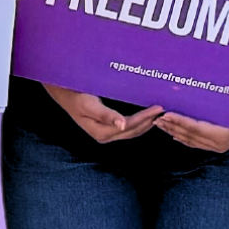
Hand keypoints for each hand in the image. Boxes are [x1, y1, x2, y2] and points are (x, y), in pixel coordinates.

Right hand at [43, 83, 160, 142]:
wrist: (64, 92)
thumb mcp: (88, 104)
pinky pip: (128, 127)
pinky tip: (148, 114)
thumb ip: (105, 115)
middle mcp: (105, 136)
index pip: (129, 126)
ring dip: (146, 122)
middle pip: (133, 131)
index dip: (145, 118)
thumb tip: (122, 126)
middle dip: (149, 121)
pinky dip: (140, 121)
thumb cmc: (75, 95)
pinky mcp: (108, 127)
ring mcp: (107, 133)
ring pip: (133, 130)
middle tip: (164, 109)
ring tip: (159, 112)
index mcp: (101, 132)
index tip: (158, 108)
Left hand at [155, 112, 228, 152]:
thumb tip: (198, 95)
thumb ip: (216, 105)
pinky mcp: (218, 147)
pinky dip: (185, 139)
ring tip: (162, 124)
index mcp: (222, 134)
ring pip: (191, 140)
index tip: (166, 114)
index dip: (179, 121)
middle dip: (172, 126)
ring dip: (175, 131)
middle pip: (190, 135)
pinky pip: (197, 144)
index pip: (195, 127)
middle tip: (157, 119)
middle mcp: (218, 143)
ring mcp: (218, 146)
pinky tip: (175, 135)